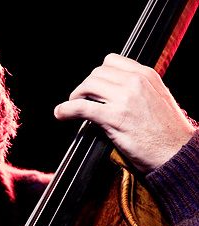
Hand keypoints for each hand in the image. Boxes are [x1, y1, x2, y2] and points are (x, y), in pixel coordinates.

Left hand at [54, 53, 195, 171]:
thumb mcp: (158, 100)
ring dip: (75, 97)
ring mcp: (124, 99)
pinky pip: (82, 108)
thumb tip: (116, 94)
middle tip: (79, 100)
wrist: (175, 152)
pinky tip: (61, 113)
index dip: (97, 75)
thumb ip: (139, 91)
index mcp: (146, 75)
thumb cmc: (167, 133)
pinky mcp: (114, 118)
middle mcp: (135, 82)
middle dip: (84, 87)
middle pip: (96, 73)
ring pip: (88, 86)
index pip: (112, 61)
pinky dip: (67, 109)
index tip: (92, 87)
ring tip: (71, 107)